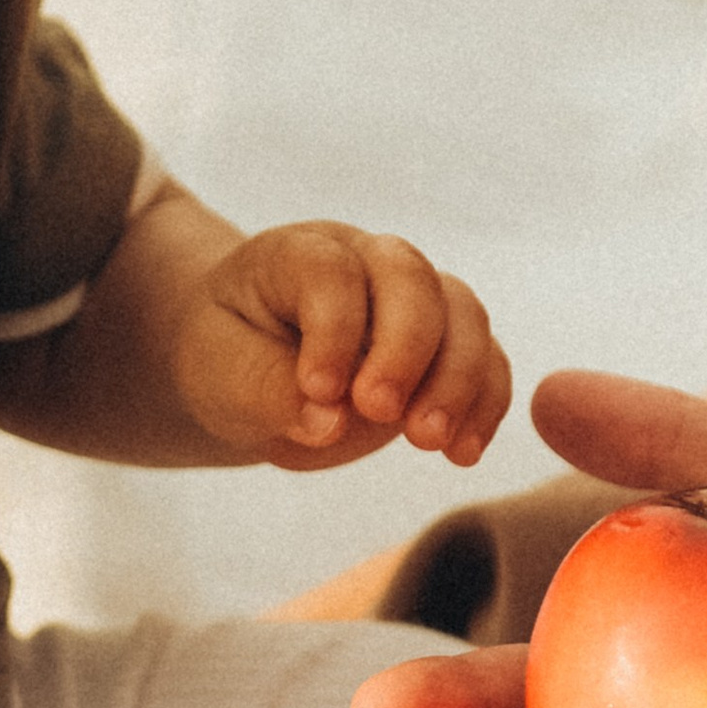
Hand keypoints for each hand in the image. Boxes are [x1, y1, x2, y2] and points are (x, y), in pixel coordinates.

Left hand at [173, 222, 510, 471]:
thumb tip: (329, 421)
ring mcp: (412, 298)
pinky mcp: (442, 345)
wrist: (249, 365)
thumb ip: (267, 390)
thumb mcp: (220, 373)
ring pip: (462, 312)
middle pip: (411, 277)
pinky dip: (485, 404)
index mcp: (297, 254)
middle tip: (380, 413)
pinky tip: (463, 453)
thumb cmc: (227, 358)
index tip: (318, 392)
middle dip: (406, 348)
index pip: (331, 272)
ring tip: (429, 442)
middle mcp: (364, 261)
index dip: (334, 329)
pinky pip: (486, 358)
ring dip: (457, 379)